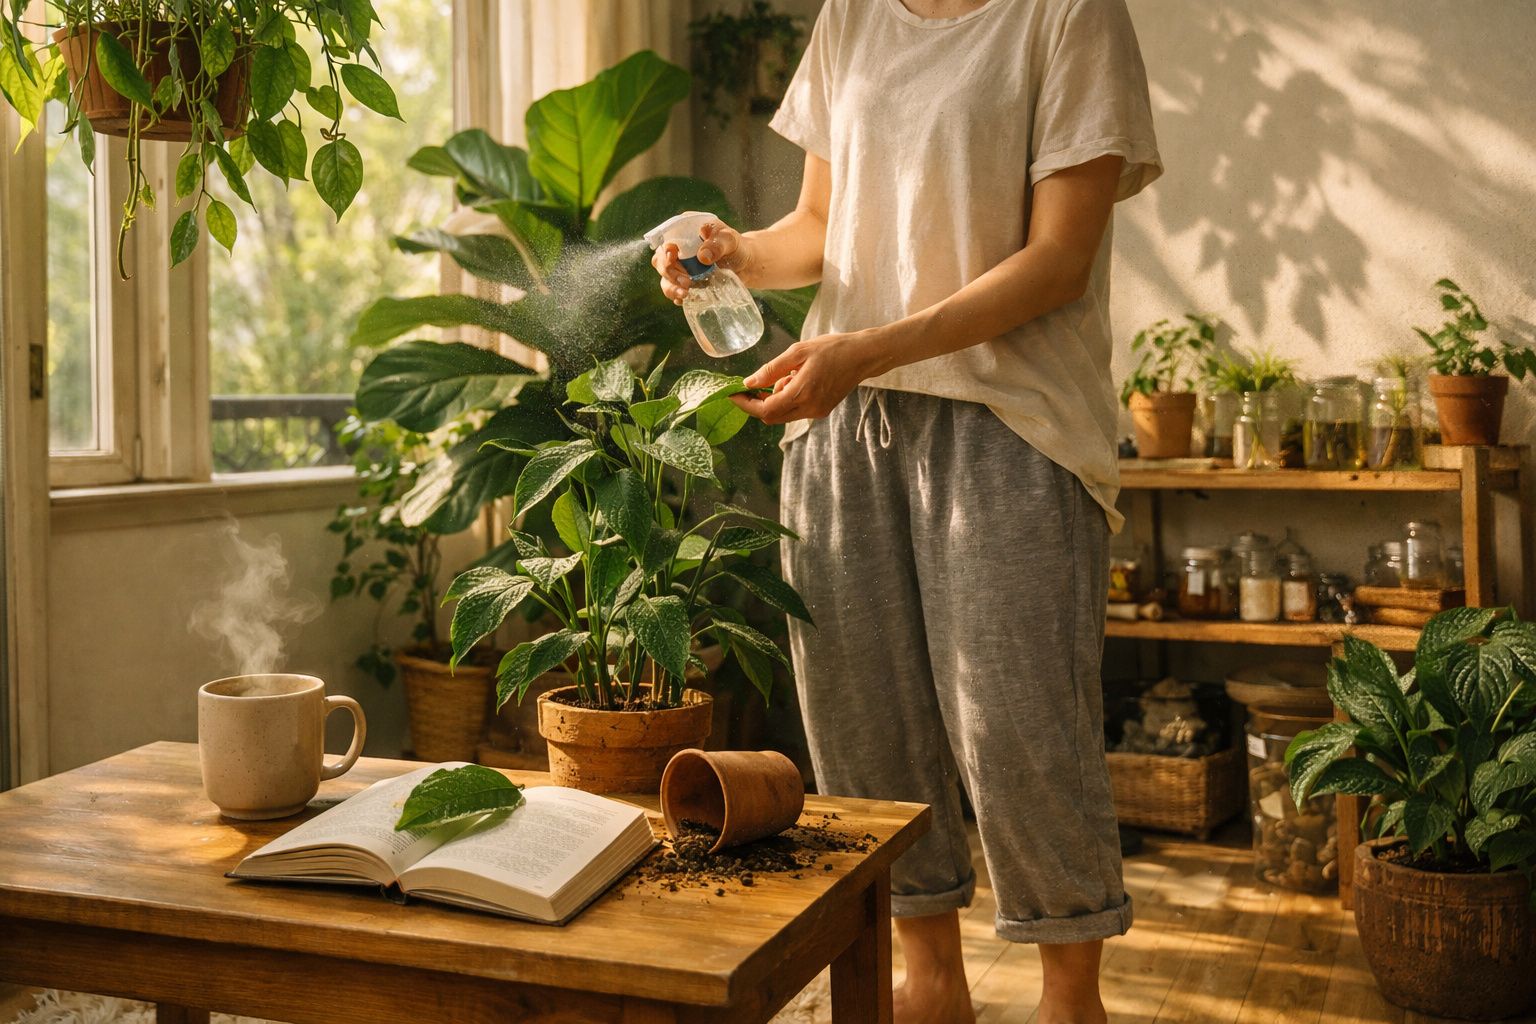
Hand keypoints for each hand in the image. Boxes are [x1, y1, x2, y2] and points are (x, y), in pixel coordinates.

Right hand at [650, 220, 748, 303]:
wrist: (745, 265)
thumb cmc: (736, 246)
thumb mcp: (730, 240)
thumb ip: (718, 244)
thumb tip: (702, 256)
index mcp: (684, 230)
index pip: (666, 238)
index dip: (665, 249)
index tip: (673, 257)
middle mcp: (677, 248)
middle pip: (660, 260)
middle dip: (669, 272)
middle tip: (686, 282)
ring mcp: (679, 266)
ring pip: (664, 277)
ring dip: (671, 287)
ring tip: (685, 294)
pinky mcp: (683, 281)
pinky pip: (673, 289)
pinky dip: (676, 295)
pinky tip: (685, 299)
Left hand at [731, 333, 882, 424]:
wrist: (863, 356)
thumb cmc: (832, 349)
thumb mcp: (798, 352)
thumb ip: (771, 370)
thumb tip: (749, 382)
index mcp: (802, 393)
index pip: (765, 409)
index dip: (746, 404)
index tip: (733, 394)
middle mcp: (809, 408)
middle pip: (771, 416)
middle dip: (757, 403)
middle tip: (752, 384)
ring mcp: (816, 412)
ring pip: (783, 415)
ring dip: (774, 399)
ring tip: (786, 374)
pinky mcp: (821, 411)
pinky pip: (795, 411)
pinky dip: (787, 399)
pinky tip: (796, 380)